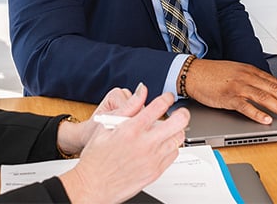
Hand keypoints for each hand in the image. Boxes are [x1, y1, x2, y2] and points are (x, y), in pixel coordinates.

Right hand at [58, 92, 189, 203]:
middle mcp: (145, 144)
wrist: (93, 185)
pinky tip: (162, 146)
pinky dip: (171, 147)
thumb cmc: (96, 158)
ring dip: (176, 131)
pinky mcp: (155, 172)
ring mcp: (152, 159)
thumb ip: (128, 107)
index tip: (168, 98)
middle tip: (179, 112)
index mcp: (132, 129)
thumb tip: (141, 91)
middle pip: (178, 122)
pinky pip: (173, 155)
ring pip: (178, 139)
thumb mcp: (106, 126)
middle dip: (182, 113)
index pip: (159, 106)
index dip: (167, 98)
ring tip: (169, 130)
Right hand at [184, 59, 276, 123]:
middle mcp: (246, 77)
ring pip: (263, 97)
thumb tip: (265, 89)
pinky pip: (246, 106)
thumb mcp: (235, 71)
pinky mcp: (228, 97)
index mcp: (249, 70)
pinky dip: (258, 114)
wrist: (193, 73)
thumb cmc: (212, 74)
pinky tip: (266, 120)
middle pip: (273, 89)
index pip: (274, 82)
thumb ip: (250, 79)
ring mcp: (238, 87)